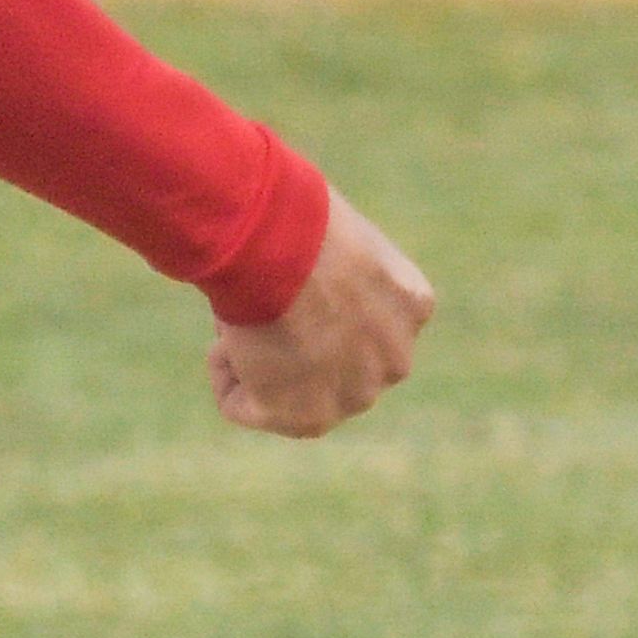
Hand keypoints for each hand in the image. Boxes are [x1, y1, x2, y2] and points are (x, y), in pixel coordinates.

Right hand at [208, 191, 434, 438]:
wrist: (280, 244)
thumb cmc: (297, 217)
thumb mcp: (336, 234)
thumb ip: (335, 270)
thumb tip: (303, 282)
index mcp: (412, 305)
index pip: (367, 322)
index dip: (316, 302)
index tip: (286, 278)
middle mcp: (394, 360)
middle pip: (334, 363)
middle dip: (295, 342)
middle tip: (259, 302)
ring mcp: (353, 396)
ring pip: (292, 392)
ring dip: (257, 361)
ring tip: (241, 317)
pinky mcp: (305, 419)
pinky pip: (245, 406)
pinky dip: (225, 375)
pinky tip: (225, 339)